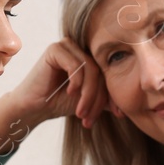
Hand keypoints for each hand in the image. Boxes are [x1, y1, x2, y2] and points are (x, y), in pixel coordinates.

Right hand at [0, 38, 110, 154]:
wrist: (35, 107)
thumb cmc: (60, 102)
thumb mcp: (91, 101)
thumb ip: (108, 99)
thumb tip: (128, 107)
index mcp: (90, 56)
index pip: (109, 74)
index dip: (113, 95)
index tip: (118, 115)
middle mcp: (80, 48)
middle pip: (102, 72)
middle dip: (98, 99)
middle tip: (90, 118)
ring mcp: (68, 46)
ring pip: (91, 70)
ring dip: (88, 95)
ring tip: (82, 113)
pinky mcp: (55, 49)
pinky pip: (76, 65)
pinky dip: (76, 83)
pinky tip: (70, 94)